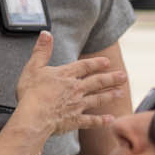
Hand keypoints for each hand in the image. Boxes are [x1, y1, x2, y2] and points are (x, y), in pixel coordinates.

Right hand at [14, 36, 128, 140]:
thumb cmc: (31, 93)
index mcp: (66, 75)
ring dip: (110, 95)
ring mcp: (77, 105)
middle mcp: (75, 89)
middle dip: (111, 78)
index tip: (107, 62)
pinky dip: (101, 121)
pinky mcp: (74, 120)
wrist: (33, 116)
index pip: (85, 66)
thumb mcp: (33, 67)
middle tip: (123, 76)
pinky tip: (111, 119)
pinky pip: (91, 121)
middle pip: (97, 81)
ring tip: (120, 93)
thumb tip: (46, 34)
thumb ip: (41, 50)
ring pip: (98, 99)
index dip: (97, 63)